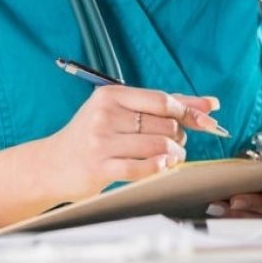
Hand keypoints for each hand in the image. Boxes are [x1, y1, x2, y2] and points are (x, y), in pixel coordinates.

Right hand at [43, 85, 220, 202]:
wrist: (52, 164)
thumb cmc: (92, 135)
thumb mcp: (120, 112)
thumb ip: (164, 105)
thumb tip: (209, 103)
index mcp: (111, 95)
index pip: (161, 100)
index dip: (189, 111)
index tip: (209, 120)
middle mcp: (105, 114)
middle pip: (163, 123)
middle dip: (178, 135)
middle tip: (175, 142)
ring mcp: (101, 140)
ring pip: (157, 145)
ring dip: (174, 154)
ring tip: (171, 157)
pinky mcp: (100, 167)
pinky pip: (141, 167)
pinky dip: (158, 167)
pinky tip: (162, 166)